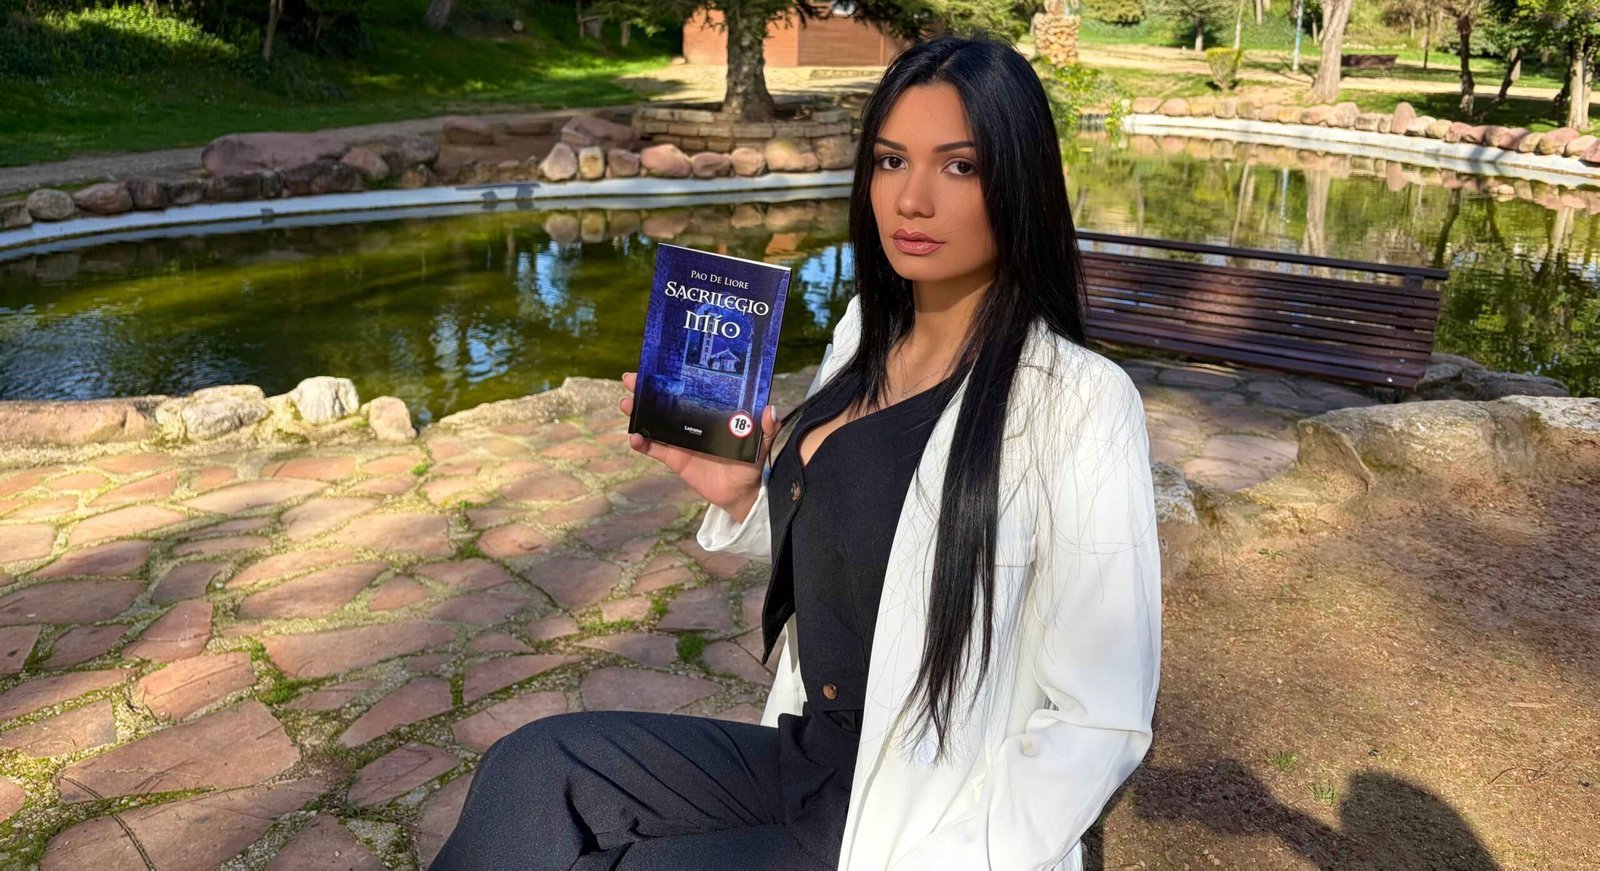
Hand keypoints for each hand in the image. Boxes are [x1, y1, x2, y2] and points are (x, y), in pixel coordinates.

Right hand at [619, 371, 779, 521]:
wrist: (740, 492)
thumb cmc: (751, 462)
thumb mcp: (761, 443)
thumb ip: (766, 428)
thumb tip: (770, 410)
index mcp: (709, 411)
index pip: (688, 389)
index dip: (672, 376)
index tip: (658, 363)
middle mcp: (692, 421)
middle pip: (665, 401)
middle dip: (646, 389)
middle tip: (630, 378)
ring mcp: (681, 439)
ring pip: (654, 421)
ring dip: (638, 412)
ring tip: (627, 404)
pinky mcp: (675, 458)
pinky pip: (655, 449)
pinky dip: (642, 444)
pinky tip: (634, 438)